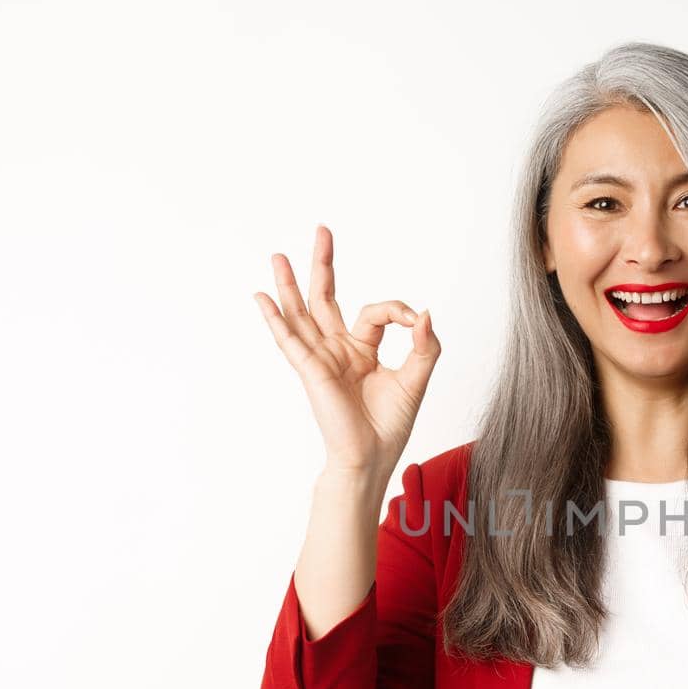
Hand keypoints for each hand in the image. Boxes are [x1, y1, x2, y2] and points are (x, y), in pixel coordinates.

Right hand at [254, 224, 441, 474]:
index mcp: (363, 349)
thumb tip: (425, 314)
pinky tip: (262, 297)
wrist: (372, 457)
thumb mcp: (417, 379)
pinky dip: (275, 319)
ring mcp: (321, 358)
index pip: (376, 313)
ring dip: (290, 285)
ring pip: (303, 313)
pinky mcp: (311, 371)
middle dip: (324, 265)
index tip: (415, 322)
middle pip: (326, 298)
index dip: (397, 310)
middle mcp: (338, 349)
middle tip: (322, 230)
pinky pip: (289, 340)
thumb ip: (425, 346)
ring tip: (279, 256)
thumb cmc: (390, 425)